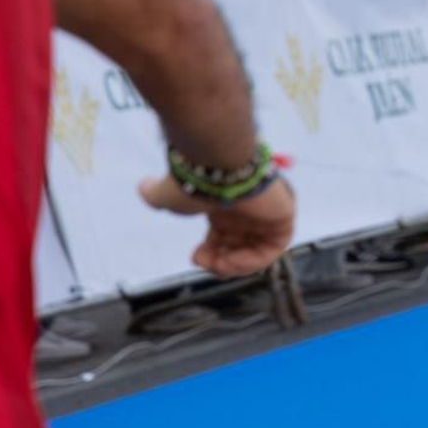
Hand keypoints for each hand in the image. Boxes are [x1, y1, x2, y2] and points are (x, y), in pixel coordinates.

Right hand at [139, 175, 296, 277]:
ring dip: (235, 264)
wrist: (217, 162)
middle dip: (222, 262)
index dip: (212, 253)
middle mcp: (249, 208)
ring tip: (218, 265)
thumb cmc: (194, 179)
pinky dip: (254, 260)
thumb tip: (144, 187)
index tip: (195, 257)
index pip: (225, 236)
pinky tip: (231, 261)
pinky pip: (275, 246)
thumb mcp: (167, 193)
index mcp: (227, 203)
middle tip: (205, 264)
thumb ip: (155, 194)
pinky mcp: (283, 213)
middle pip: (241, 245)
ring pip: (258, 249)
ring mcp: (267, 211)